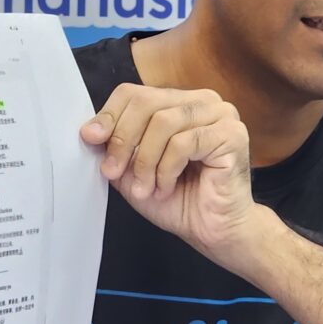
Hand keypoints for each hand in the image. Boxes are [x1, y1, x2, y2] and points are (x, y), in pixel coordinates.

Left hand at [80, 84, 258, 272]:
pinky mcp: (232, 134)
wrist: (212, 231)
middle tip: (113, 171)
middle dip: (123, 139)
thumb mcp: (133, 170)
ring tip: (145, 188)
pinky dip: (167, 169)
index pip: (134, 92)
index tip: (91, 139)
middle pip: (146, 102)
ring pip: (163, 122)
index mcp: (178, 102)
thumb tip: (90, 131)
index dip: (109, 115)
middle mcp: (201, 101)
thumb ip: (115, 147)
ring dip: (146, 161)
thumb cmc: (177, 199)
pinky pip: (184, 143)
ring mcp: (221, 115)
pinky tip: (167, 187)